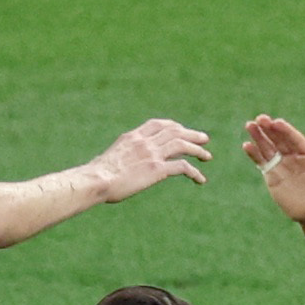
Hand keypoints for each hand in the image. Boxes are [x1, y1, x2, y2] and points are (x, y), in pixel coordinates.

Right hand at [91, 118, 210, 200]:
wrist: (96, 180)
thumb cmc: (97, 175)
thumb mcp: (110, 158)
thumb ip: (122, 156)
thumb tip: (118, 166)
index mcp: (133, 137)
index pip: (157, 124)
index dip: (173, 126)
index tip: (182, 130)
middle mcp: (145, 142)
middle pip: (174, 131)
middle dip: (191, 134)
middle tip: (204, 139)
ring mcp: (152, 154)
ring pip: (182, 145)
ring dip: (197, 150)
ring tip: (207, 157)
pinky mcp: (156, 170)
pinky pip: (182, 167)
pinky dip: (194, 173)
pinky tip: (200, 180)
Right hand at [241, 114, 304, 223]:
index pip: (295, 139)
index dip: (286, 131)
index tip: (276, 122)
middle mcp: (294, 157)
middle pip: (279, 139)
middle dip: (269, 129)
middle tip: (259, 119)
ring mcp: (282, 165)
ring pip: (268, 148)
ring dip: (259, 137)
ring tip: (249, 125)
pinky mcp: (272, 176)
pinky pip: (262, 162)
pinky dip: (254, 154)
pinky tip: (246, 145)